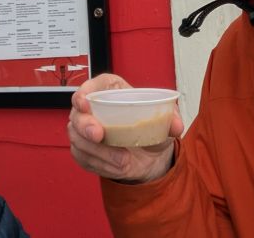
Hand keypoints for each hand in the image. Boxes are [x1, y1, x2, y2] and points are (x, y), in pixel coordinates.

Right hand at [68, 73, 183, 182]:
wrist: (149, 156)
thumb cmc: (151, 130)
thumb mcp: (164, 122)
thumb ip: (171, 120)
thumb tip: (176, 126)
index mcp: (111, 92)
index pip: (91, 87)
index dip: (83, 92)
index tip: (84, 102)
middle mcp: (93, 109)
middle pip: (77, 113)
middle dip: (84, 125)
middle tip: (99, 135)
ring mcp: (84, 130)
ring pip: (77, 138)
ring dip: (98, 151)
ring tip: (123, 159)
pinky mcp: (83, 150)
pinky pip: (82, 157)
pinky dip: (100, 164)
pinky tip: (117, 166)